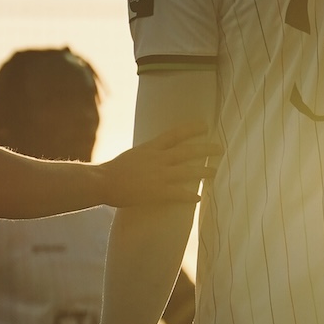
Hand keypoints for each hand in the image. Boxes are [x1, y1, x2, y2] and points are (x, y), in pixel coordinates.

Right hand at [92, 124, 209, 209]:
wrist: (103, 181)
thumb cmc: (114, 170)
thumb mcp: (133, 155)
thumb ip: (148, 154)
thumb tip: (156, 153)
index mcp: (151, 148)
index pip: (175, 134)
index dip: (192, 129)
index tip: (205, 126)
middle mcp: (158, 158)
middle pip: (188, 151)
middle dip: (206, 149)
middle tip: (221, 148)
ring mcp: (159, 175)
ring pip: (188, 171)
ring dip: (204, 171)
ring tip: (216, 172)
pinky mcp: (157, 191)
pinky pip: (179, 193)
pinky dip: (190, 195)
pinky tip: (199, 197)